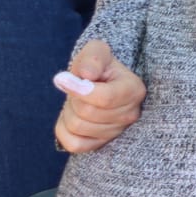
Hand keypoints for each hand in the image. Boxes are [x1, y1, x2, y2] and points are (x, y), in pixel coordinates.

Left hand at [52, 39, 145, 154]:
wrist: (99, 81)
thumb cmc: (98, 66)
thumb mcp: (97, 52)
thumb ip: (93, 58)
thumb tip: (86, 74)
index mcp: (134, 90)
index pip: (106, 98)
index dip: (80, 90)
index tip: (61, 78)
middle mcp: (130, 114)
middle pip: (87, 112)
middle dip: (73, 98)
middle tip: (76, 87)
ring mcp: (116, 132)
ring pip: (77, 127)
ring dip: (68, 111)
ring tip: (77, 100)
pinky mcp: (100, 144)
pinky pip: (72, 143)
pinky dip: (63, 129)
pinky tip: (72, 115)